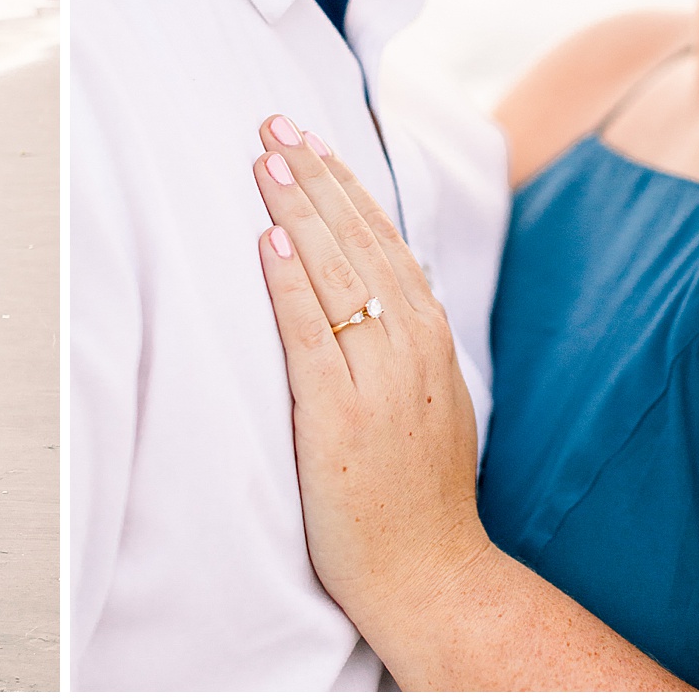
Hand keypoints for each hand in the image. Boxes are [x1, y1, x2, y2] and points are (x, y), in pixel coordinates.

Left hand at [251, 115, 490, 641]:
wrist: (433, 576)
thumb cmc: (418, 492)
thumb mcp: (430, 397)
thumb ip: (407, 339)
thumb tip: (381, 278)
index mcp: (428, 338)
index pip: (383, 240)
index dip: (344, 185)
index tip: (309, 138)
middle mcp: (410, 347)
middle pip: (358, 241)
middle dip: (314, 176)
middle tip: (274, 122)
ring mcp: (379, 380)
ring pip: (337, 273)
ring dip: (299, 209)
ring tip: (266, 158)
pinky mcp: (341, 416)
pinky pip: (312, 333)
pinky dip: (291, 281)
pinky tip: (271, 238)